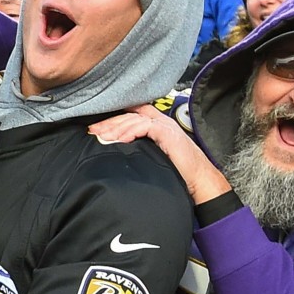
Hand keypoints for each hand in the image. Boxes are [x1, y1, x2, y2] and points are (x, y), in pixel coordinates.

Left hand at [87, 104, 231, 203]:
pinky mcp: (168, 133)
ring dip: (116, 127)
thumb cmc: (177, 171)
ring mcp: (166, 126)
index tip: (96, 128)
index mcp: (157, 124)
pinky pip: (145, 127)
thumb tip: (116, 151)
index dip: (113, 118)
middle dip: (110, 122)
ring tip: (102, 136)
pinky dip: (130, 132)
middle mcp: (161, 121)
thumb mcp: (153, 155)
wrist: (199, 179)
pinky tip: (120, 139)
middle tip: (93, 131)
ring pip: (135, 119)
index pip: (132, 113)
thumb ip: (139, 148)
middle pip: (130, 114)